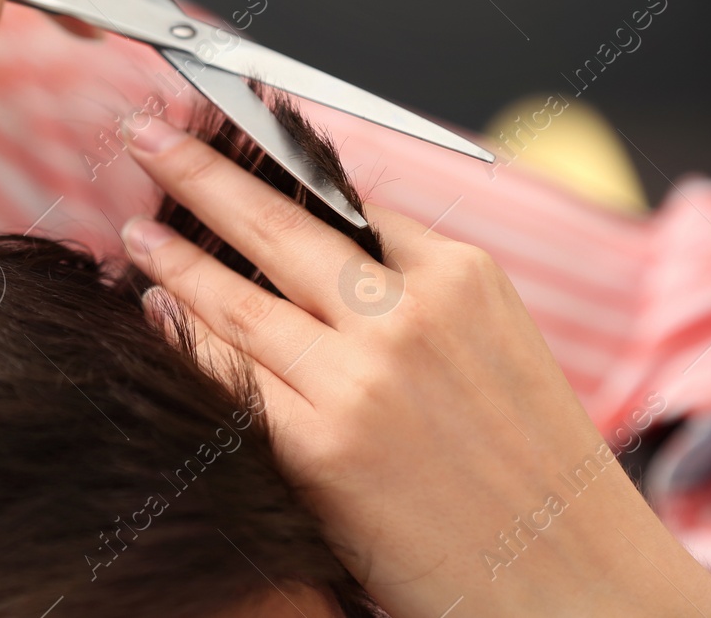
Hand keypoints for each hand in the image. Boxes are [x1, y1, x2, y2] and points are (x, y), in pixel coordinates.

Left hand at [119, 116, 710, 617]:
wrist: (574, 576)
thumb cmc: (535, 464)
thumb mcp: (499, 340)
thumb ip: (417, 288)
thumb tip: (323, 243)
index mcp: (463, 274)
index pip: (345, 201)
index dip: (273, 167)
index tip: (228, 140)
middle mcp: (411, 313)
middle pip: (279, 223)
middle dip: (199, 171)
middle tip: (144, 136)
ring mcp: (364, 378)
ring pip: (240, 298)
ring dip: (175, 257)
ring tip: (136, 230)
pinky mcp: (325, 448)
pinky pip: (232, 377)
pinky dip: (186, 337)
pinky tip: (157, 312)